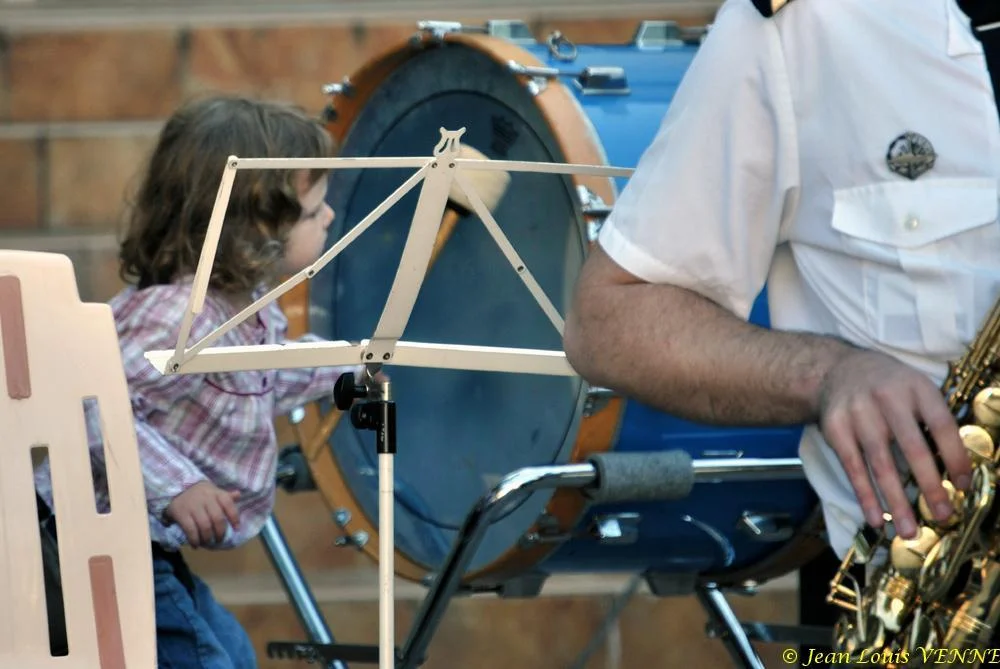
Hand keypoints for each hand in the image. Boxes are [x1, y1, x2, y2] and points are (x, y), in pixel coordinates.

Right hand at [165, 481, 240, 547]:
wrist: (176, 491)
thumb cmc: (200, 494)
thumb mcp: (213, 492)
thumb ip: (226, 496)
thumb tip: (238, 495)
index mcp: (215, 493)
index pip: (228, 503)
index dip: (234, 517)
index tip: (236, 529)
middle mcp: (206, 498)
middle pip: (217, 518)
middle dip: (220, 532)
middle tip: (219, 540)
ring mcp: (193, 506)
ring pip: (205, 525)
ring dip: (208, 538)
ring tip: (208, 543)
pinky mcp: (182, 514)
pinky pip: (190, 530)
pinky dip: (194, 540)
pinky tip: (196, 545)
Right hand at [817, 348, 970, 538]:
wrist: (834, 370)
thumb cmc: (886, 387)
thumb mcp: (914, 388)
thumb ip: (932, 420)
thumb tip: (958, 470)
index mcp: (916, 387)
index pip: (941, 426)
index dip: (955, 458)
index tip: (964, 487)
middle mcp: (887, 398)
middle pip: (912, 448)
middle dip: (929, 486)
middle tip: (942, 516)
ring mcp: (858, 413)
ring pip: (881, 464)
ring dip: (896, 500)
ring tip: (909, 531)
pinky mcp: (835, 428)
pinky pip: (852, 467)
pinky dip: (865, 495)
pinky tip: (876, 518)